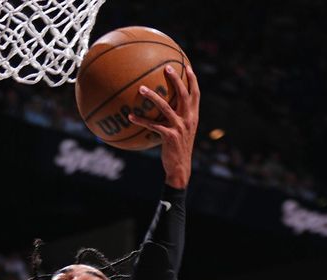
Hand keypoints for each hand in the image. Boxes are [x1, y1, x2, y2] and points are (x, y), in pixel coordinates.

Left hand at [129, 65, 199, 187]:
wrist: (180, 167)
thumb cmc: (177, 149)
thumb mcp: (181, 132)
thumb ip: (176, 119)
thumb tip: (163, 108)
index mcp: (193, 116)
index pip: (196, 94)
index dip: (192, 79)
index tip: (187, 66)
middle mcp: (188, 119)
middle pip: (184, 94)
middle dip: (176, 80)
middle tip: (167, 68)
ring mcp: (180, 127)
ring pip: (166, 107)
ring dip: (153, 96)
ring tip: (142, 88)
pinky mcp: (169, 136)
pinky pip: (152, 125)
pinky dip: (140, 120)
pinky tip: (130, 116)